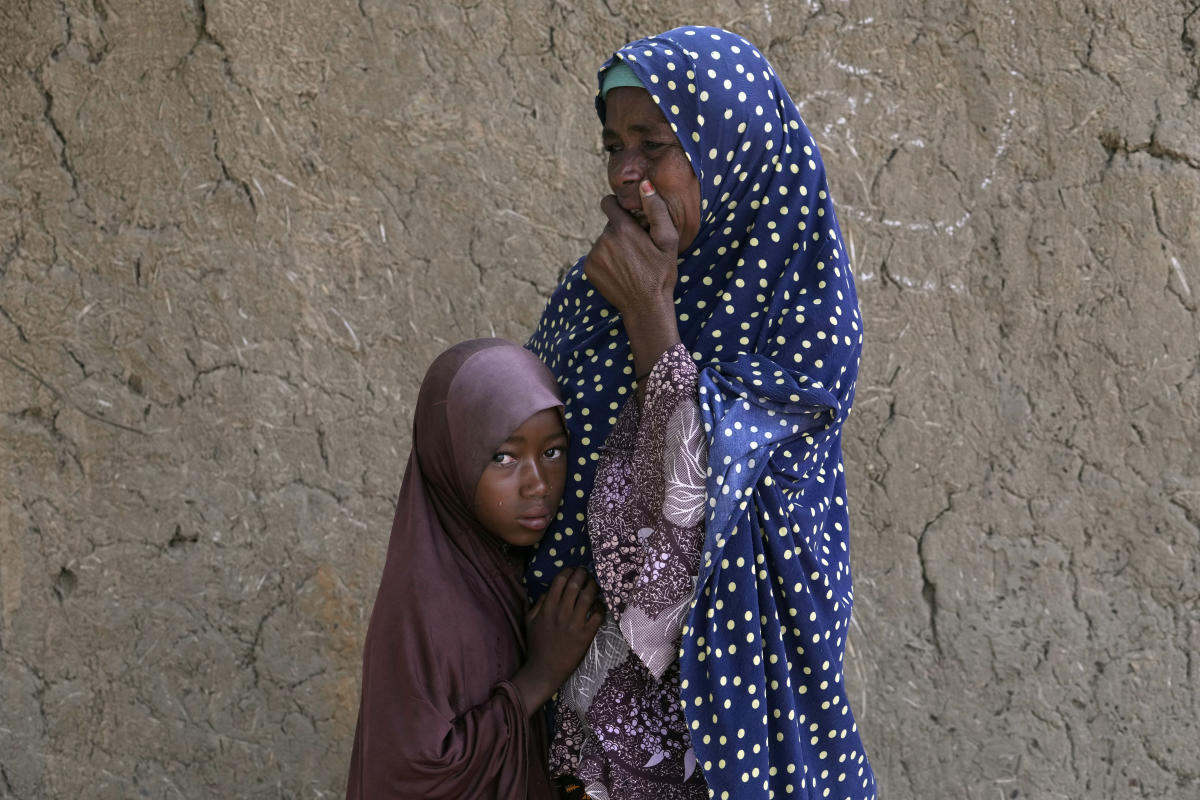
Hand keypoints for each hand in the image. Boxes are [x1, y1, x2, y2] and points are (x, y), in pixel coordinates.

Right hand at [512, 567, 604, 712]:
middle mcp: (562, 613)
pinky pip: (598, 616)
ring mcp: (575, 624)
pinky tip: (600, 604)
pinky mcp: (586, 635)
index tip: (573, 569)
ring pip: (588, 598)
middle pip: (575, 586)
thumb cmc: (537, 644)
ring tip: (594, 583)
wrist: (545, 669)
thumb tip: (549, 590)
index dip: (568, 572)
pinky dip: (601, 607)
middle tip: (586, 572)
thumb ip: (538, 603)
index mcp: (547, 608)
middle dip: (582, 574)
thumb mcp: (530, 621)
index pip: (560, 582)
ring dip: (593, 587)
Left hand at [584, 181, 682, 379]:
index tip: (627, 214)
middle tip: (638, 249)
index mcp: (622, 229)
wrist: (646, 307)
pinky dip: (606, 260)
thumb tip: (644, 184)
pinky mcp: (588, 268)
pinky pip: (596, 255)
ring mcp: (594, 255)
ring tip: (631, 263)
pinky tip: (621, 271)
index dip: (617, 206)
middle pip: (610, 225)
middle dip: (622, 231)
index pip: (608, 203)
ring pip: (603, 241)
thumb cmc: (661, 273)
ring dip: (614, 247)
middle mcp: (604, 240)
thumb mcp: (668, 240)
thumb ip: (656, 209)